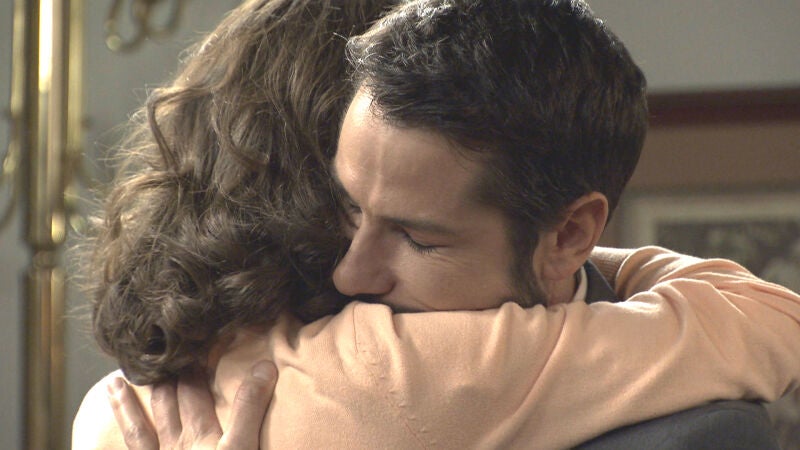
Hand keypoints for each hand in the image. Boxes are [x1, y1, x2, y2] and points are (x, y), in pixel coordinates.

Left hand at [107, 360, 277, 448]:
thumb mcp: (243, 448)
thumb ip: (251, 409)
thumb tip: (265, 365)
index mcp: (204, 436)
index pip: (197, 392)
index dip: (195, 367)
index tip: (191, 344)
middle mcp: (176, 446)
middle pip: (169, 405)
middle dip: (164, 378)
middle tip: (154, 353)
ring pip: (139, 429)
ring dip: (126, 406)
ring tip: (115, 383)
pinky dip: (121, 441)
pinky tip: (98, 440)